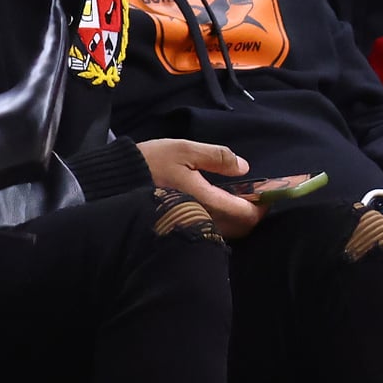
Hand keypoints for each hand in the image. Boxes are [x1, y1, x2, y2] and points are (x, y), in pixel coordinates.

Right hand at [138, 139, 265, 238]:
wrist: (115, 181)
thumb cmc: (150, 162)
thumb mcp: (184, 149)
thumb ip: (216, 156)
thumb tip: (244, 168)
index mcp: (205, 200)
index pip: (246, 214)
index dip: (262, 206)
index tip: (267, 195)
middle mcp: (201, 219)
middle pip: (239, 229)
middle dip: (251, 215)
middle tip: (254, 199)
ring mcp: (189, 226)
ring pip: (225, 233)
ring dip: (236, 221)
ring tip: (237, 202)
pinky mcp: (179, 228)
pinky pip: (210, 232)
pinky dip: (221, 223)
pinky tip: (216, 208)